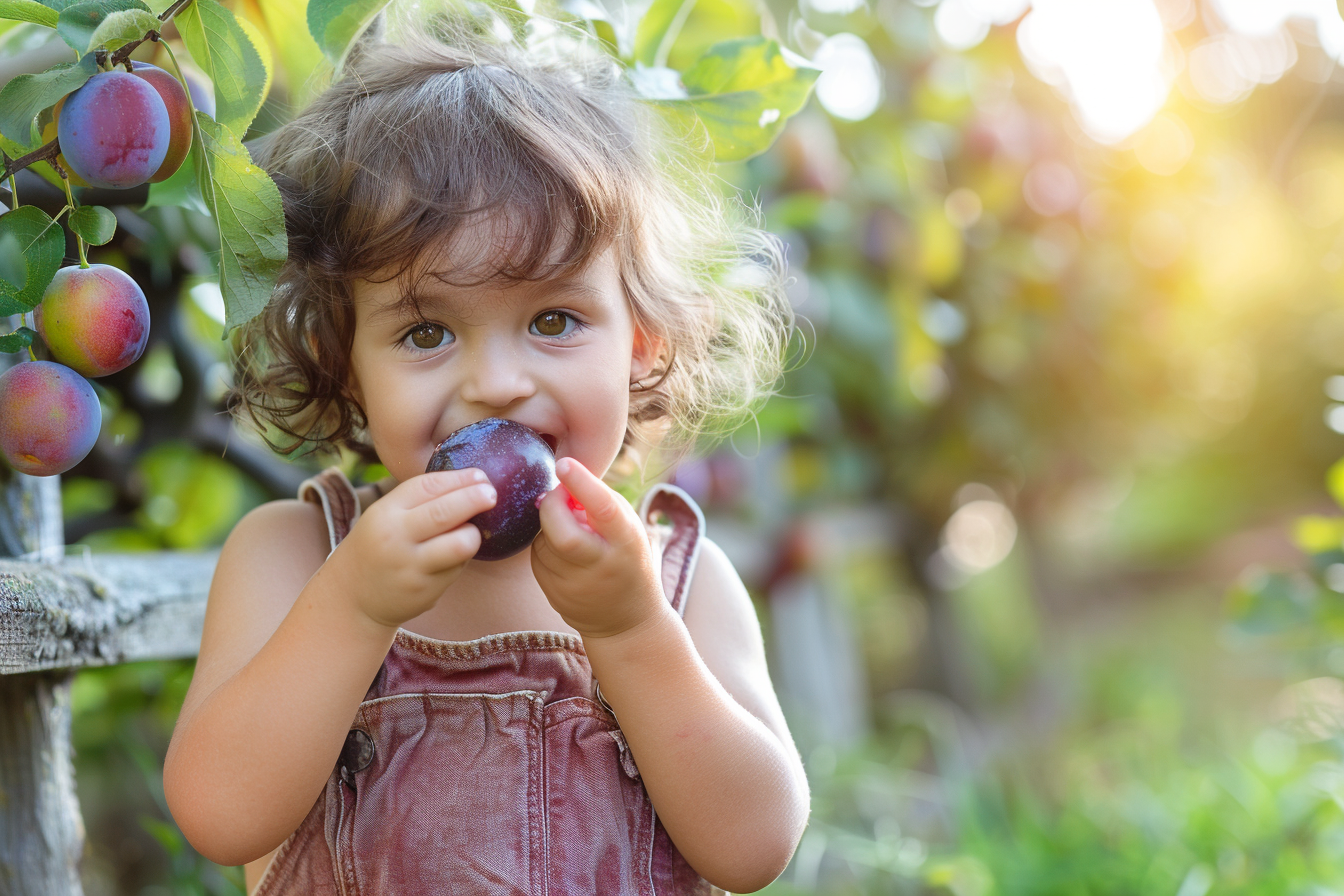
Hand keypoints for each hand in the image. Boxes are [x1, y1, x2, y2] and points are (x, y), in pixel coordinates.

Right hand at [330, 470, 496, 628]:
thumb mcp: (386, 516)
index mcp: (384, 513)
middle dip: (475, 499)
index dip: (458, 478)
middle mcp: (395, 539)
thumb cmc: (379, 546)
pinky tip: (452, 556)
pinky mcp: (425, 592)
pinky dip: (461, 558)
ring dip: (473, 534)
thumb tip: (471, 482)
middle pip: (446, 512)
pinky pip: (457, 568)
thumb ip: (420, 501)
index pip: (427, 487)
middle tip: (492, 493)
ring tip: (471, 531)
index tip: (480, 475)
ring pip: (461, 544)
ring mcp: (411, 567)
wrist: (353, 597)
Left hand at [531, 458, 665, 639]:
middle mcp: (601, 565)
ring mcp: (576, 585)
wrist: (627, 620)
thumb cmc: (627, 558)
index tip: (564, 463)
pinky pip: (537, 557)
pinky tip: (563, 551)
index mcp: (626, 542)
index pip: (603, 509)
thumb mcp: (627, 529)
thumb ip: (599, 503)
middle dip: (552, 506)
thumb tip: (560, 484)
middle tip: (558, 496)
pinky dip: (545, 545)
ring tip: (570, 529)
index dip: (581, 484)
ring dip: (549, 526)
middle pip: (562, 532)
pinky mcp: (555, 595)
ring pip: (545, 542)